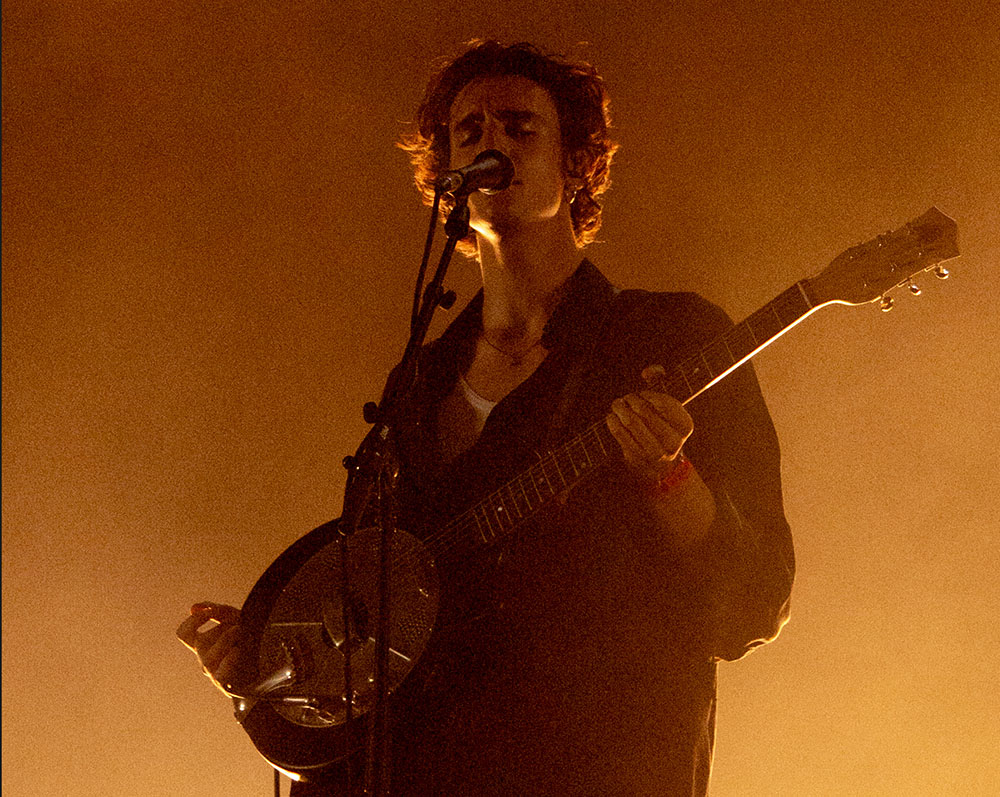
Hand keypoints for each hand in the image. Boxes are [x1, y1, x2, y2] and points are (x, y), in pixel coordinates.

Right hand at [176, 601, 243, 695]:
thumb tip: (193, 608)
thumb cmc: (251, 640)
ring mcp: (212, 672)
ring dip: (228, 639)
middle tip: (242, 627)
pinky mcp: (223, 683)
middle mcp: (205, 659)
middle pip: (203, 641)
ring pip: (210, 654)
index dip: (193, 621)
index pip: (184, 634)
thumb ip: (217, 611)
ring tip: (243, 634)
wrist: (271, 663)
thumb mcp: (236, 619)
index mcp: (204, 644)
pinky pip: (220, 670)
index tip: (209, 612)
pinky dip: (229, 658)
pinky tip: (238, 651)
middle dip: (224, 629)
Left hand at [606, 365, 693, 484]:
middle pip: (646, 412)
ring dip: (620, 410)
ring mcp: (656, 452)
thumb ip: (660, 379)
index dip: (650, 395)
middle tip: (627, 398)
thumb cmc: (661, 424)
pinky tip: (612, 417)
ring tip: (617, 405)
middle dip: (632, 400)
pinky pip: (621, 436)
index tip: (642, 394)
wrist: (659, 462)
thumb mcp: (666, 404)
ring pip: (632, 423)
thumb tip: (648, 372)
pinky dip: (614, 423)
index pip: (666, 403)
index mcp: (685, 426)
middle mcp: (674, 441)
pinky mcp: (638, 458)